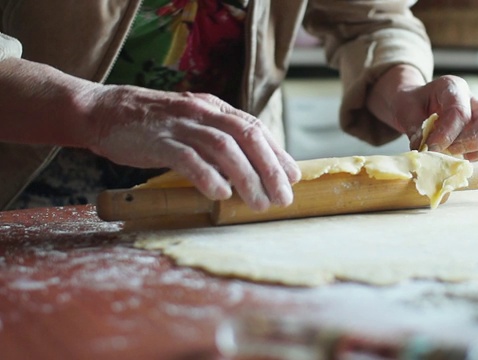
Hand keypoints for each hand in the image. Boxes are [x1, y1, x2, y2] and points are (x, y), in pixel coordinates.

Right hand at [85, 85, 300, 210]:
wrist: (103, 112)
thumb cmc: (152, 125)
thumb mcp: (191, 123)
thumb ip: (218, 139)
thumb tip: (250, 168)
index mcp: (214, 107)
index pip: (255, 128)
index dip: (278, 153)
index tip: (294, 177)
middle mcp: (202, 112)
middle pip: (247, 137)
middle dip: (270, 169)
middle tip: (284, 198)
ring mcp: (180, 125)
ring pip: (224, 148)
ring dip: (246, 178)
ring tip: (259, 204)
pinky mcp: (158, 141)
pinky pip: (188, 158)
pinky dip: (208, 176)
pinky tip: (220, 195)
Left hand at [368, 66, 477, 161]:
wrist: (418, 105)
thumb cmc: (412, 106)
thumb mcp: (405, 111)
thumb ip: (414, 129)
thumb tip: (422, 151)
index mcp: (454, 88)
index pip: (459, 112)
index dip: (446, 135)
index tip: (430, 149)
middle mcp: (477, 100)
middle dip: (473, 142)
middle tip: (450, 154)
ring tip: (457, 159)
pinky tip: (466, 163)